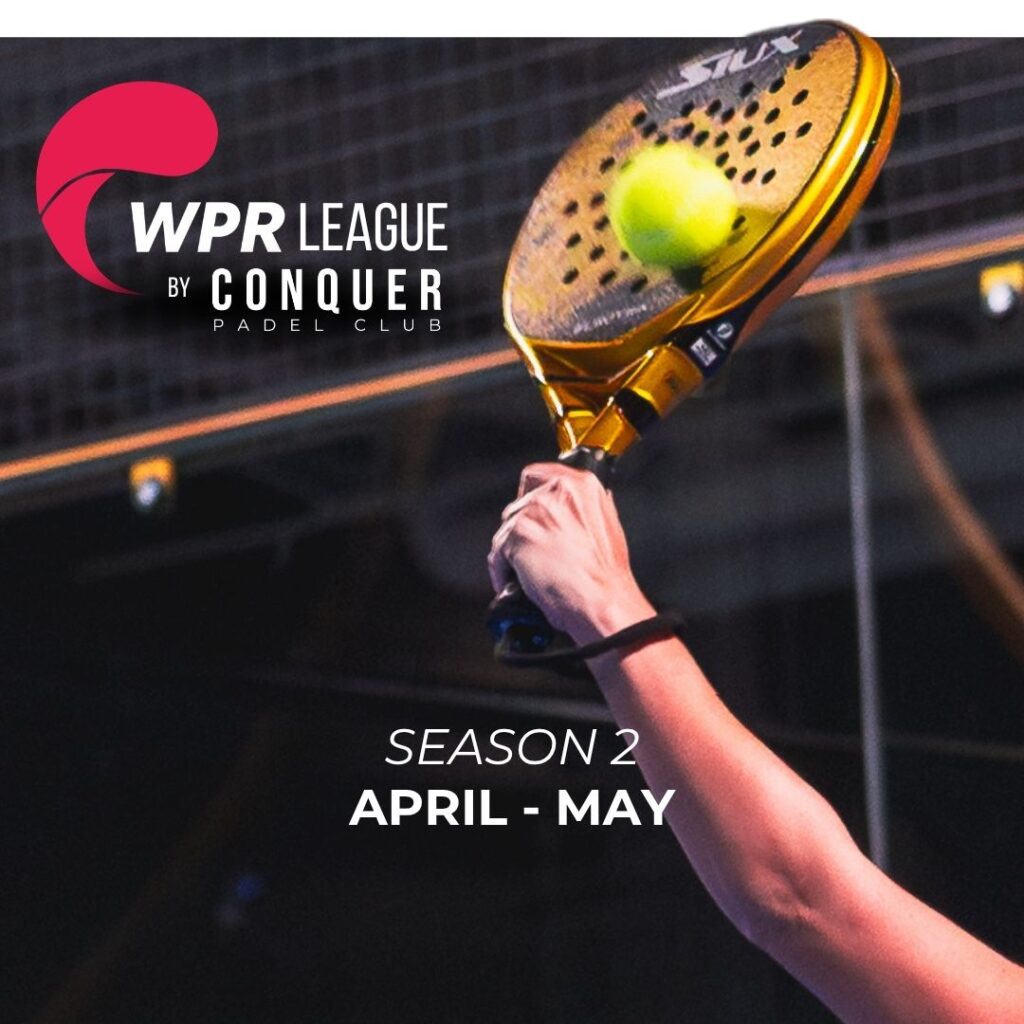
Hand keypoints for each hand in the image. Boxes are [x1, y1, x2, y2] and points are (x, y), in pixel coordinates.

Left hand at [488, 462, 653, 643]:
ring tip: (525, 575)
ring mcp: (536, 510)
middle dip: (521, 530)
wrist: (602, 601)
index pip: (537, 475)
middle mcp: (558, 490)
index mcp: (582, 485)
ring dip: (511, 552)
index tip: (530, 515)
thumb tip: (568, 511)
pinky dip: (502, 570)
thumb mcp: (607, 528)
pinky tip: (517, 584)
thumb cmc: (606, 577)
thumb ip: (583, 511)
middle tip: (533, 554)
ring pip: (506, 528)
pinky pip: (497, 552)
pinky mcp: (518, 534)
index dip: (530, 498)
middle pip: (518, 504)